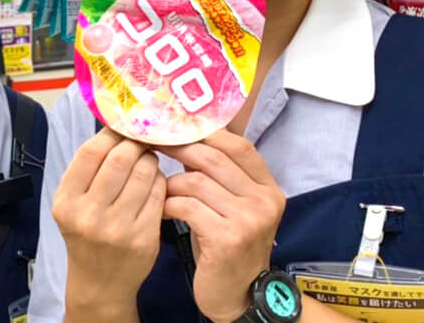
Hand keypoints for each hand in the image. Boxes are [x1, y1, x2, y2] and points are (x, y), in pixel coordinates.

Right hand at [52, 128, 166, 317]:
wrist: (99, 284)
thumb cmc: (86, 234)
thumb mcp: (72, 203)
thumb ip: (88, 170)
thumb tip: (115, 127)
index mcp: (66, 201)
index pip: (92, 152)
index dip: (111, 133)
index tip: (122, 128)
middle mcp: (89, 215)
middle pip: (121, 158)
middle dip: (135, 145)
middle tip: (140, 143)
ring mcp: (117, 228)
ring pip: (144, 173)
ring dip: (150, 160)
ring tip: (147, 162)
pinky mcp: (143, 238)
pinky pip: (158, 194)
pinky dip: (159, 181)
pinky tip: (154, 184)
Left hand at [159, 130, 284, 322]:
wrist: (239, 295)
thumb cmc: (228, 246)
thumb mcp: (233, 207)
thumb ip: (220, 177)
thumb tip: (186, 138)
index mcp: (268, 188)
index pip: (239, 146)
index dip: (207, 133)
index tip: (179, 128)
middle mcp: (264, 201)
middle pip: (214, 158)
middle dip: (180, 149)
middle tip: (155, 146)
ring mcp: (248, 221)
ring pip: (197, 182)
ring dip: (171, 184)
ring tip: (160, 190)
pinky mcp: (227, 239)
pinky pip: (188, 207)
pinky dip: (170, 205)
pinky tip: (163, 211)